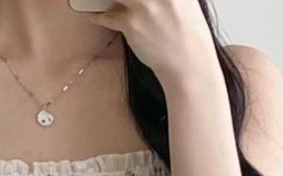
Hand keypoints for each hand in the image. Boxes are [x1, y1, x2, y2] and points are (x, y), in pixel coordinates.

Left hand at [84, 0, 218, 82]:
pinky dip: (98, 17)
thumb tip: (144, 0)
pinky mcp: (131, 23)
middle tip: (117, 1)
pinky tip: (94, 15)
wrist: (187, 62)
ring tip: (97, 2)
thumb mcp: (184, 2)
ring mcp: (142, 4)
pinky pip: (107, 16)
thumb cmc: (188, 34)